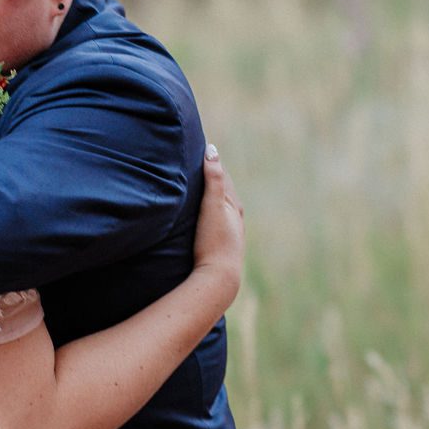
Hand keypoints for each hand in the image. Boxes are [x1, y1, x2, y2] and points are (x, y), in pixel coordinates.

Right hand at [192, 146, 243, 298]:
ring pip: (218, 210)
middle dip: (210, 180)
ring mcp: (228, 234)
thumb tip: (211, 150)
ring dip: (207, 199)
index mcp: (235, 206)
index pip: (222, 176)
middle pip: (222, 193)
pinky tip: (197, 220)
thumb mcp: (213, 205)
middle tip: (193, 166)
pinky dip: (206, 214)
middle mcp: (235, 219)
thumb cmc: (214, 240)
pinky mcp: (219, 248)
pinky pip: (213, 224)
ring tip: (193, 190)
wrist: (218, 278)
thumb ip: (213, 178)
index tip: (198, 150)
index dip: (210, 163)